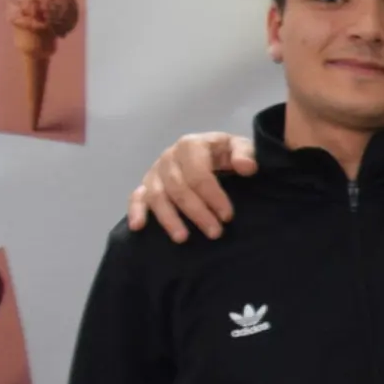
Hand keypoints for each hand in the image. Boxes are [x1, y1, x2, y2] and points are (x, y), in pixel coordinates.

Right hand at [129, 133, 254, 241]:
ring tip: (183, 238)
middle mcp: (169, 157)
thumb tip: (246, 167)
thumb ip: (245, 154)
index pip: (198, 173)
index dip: (213, 196)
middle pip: (178, 187)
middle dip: (197, 212)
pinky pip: (137, 197)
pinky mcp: (147, 184)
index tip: (227, 216)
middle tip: (215, 233)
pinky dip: (136, 211)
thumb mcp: (240, 147)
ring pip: (157, 195)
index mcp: (191, 145)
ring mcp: (156, 171)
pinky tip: (138, 227)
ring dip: (169, 218)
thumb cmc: (228, 153)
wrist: (214, 152)